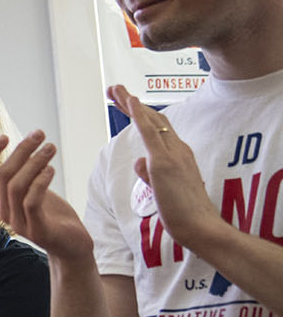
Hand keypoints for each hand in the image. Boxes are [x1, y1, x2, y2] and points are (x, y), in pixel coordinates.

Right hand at [0, 129, 92, 262]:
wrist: (71, 245)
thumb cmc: (50, 214)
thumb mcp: (27, 191)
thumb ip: (7, 177)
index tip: (4, 137)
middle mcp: (3, 210)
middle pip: (2, 174)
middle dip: (21, 150)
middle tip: (39, 134)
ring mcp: (18, 222)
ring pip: (16, 186)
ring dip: (35, 162)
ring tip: (50, 148)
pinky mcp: (36, 230)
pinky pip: (31, 202)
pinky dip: (40, 182)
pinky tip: (52, 170)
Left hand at [112, 85, 217, 246]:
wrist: (201, 227)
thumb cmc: (184, 213)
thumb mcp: (164, 189)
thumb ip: (151, 174)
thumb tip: (140, 162)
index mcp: (179, 156)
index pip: (159, 130)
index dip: (142, 114)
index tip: (128, 102)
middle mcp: (178, 150)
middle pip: (154, 120)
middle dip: (132, 103)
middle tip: (115, 89)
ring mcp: (172, 154)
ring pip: (151, 121)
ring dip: (131, 103)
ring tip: (115, 90)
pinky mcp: (164, 163)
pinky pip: (150, 133)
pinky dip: (139, 115)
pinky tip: (131, 101)